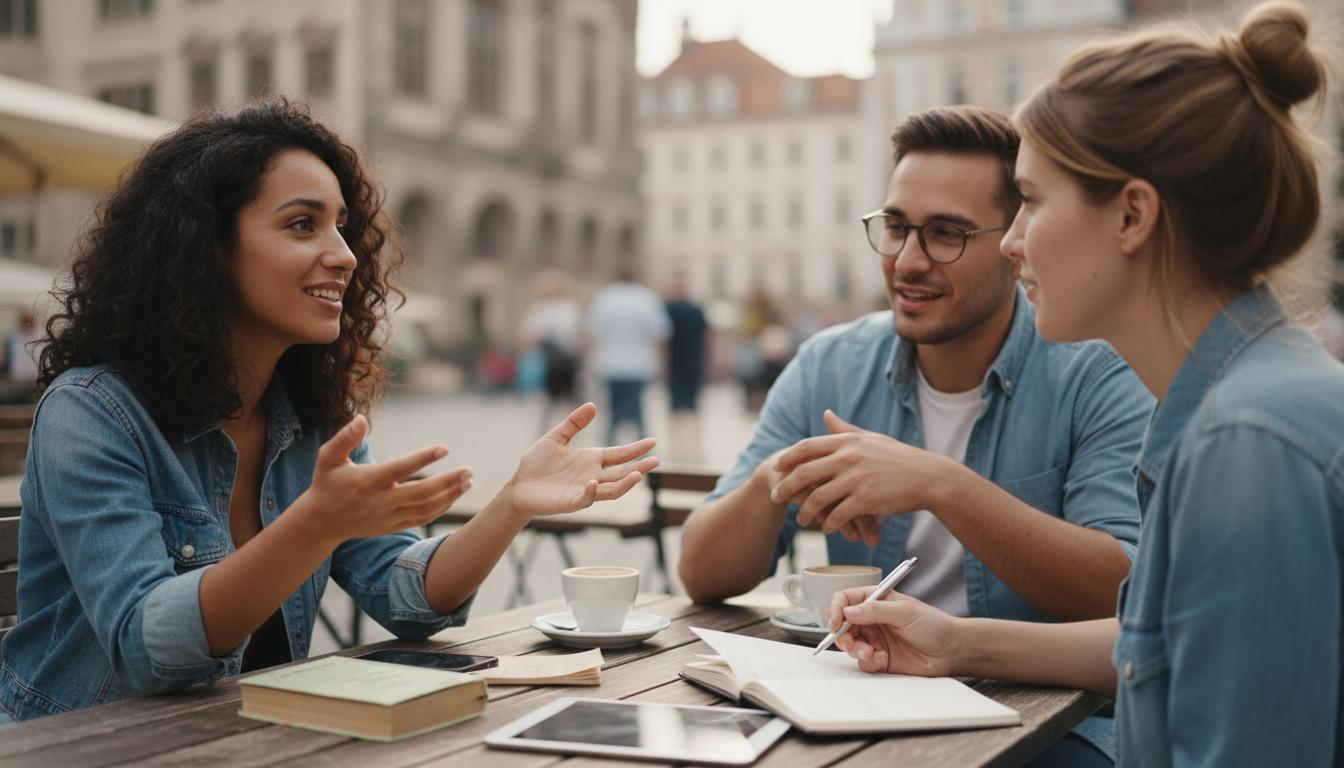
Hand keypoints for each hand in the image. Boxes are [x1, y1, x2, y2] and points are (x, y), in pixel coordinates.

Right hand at [300, 415, 471, 542]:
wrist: (321, 522)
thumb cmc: (327, 483)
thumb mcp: (328, 458)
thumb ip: (345, 438)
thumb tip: (362, 418)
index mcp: (366, 481)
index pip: (399, 468)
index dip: (422, 458)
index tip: (444, 447)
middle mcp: (380, 501)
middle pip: (420, 493)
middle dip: (448, 482)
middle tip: (469, 470)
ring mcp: (388, 516)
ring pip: (425, 508)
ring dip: (450, 495)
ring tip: (469, 482)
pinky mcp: (392, 526)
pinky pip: (421, 519)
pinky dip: (440, 508)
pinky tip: (454, 495)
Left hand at [505, 402, 659, 518]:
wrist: (519, 486)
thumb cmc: (537, 463)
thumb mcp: (556, 437)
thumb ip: (574, 423)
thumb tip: (593, 405)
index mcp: (592, 459)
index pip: (620, 454)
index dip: (636, 449)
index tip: (653, 442)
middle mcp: (593, 475)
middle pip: (622, 473)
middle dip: (639, 467)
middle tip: (656, 461)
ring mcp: (584, 490)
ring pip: (611, 489)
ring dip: (625, 484)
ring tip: (637, 475)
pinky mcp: (571, 502)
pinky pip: (585, 498)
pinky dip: (591, 492)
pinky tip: (593, 482)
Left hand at [771, 410, 949, 543]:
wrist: (928, 477)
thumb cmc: (899, 458)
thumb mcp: (870, 438)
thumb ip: (845, 429)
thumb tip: (826, 414)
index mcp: (847, 441)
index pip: (806, 447)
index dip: (787, 458)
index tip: (776, 468)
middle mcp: (848, 458)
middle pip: (804, 473)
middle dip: (785, 487)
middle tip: (776, 496)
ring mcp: (856, 479)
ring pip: (817, 498)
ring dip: (805, 511)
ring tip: (801, 519)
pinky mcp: (865, 500)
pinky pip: (838, 515)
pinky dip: (829, 524)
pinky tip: (827, 529)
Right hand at [827, 586, 960, 675]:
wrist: (951, 651)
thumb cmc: (933, 625)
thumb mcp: (904, 612)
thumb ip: (875, 610)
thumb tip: (848, 611)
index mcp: (876, 600)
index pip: (845, 600)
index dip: (836, 609)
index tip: (835, 622)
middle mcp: (872, 619)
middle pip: (842, 625)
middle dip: (842, 635)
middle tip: (850, 643)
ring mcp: (875, 639)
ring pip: (850, 645)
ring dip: (855, 650)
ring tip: (870, 653)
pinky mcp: (880, 658)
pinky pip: (863, 662)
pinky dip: (868, 661)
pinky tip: (882, 659)